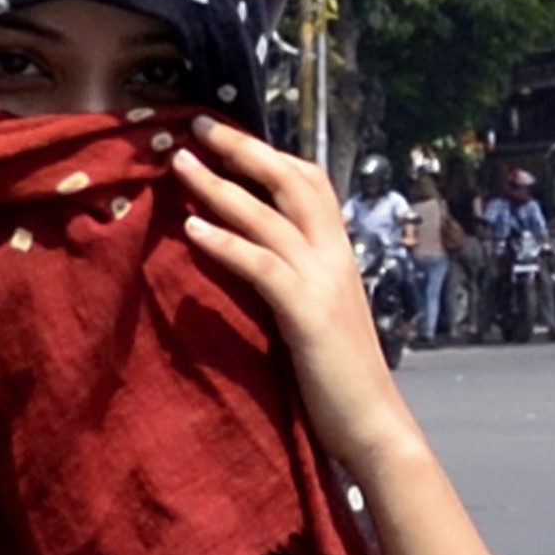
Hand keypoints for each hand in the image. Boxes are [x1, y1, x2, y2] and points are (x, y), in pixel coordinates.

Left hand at [173, 123, 409, 462]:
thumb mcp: (318, 317)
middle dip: (242, 148)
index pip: (309, 183)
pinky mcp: (308, 315)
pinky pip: (262, 266)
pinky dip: (227, 243)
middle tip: (198, 126)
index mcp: (338, 256)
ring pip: (270, 216)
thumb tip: (254, 263)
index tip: (225, 137)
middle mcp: (336, 258)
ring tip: (180, 165)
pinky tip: (192, 230)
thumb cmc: (340, 382)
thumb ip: (293, 284)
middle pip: (291, 181)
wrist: (374, 428)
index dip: (268, 153)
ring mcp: (324, 284)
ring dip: (220, 186)